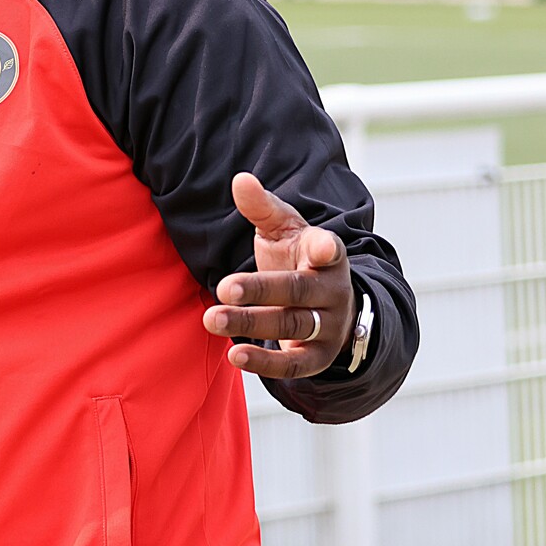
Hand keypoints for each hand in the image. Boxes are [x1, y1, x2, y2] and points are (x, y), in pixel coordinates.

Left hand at [203, 172, 356, 378]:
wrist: (329, 303)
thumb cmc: (298, 257)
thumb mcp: (283, 229)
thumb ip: (261, 207)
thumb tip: (240, 180)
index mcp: (327, 254)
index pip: (329, 249)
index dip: (325, 248)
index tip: (320, 245)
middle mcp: (333, 290)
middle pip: (297, 291)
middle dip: (259, 290)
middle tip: (222, 289)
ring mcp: (330, 325)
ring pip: (292, 326)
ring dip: (251, 324)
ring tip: (212, 319)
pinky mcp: (319, 356)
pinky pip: (296, 365)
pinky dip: (266, 364)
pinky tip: (235, 357)